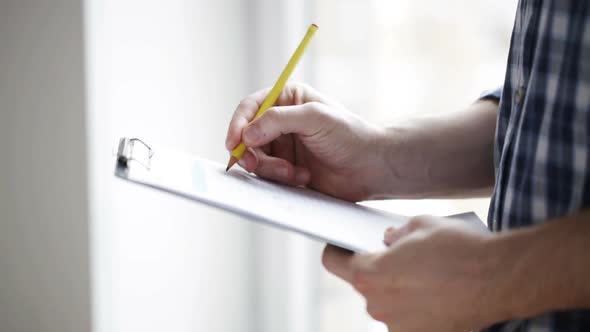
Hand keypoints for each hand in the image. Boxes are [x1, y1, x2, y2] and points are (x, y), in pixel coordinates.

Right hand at [225, 83, 386, 201]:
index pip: (250, 108)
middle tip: (258, 165)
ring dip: (270, 169)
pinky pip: (268, 177)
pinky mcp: (287, 170)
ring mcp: (283, 148)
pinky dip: (280, 180)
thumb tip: (248, 133)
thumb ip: (278, 120)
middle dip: (252, 153)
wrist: (372, 168)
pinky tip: (303, 178)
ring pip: (255, 160)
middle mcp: (281, 123)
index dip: (238, 124)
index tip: (234, 143)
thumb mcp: (315, 118)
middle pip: (247, 137)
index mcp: (287, 100)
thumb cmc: (350, 135)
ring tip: (295, 173)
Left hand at [322, 215, 501, 331]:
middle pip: (364, 284)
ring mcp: (398, 326)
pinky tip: (435, 292)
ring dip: (398, 290)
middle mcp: (377, 306)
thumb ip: (395, 234)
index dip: (337, 250)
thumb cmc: (458, 249)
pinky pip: (407, 317)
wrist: (498, 279)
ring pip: (387, 302)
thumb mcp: (420, 226)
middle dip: (377, 270)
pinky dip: (415, 306)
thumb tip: (389, 241)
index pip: (333, 262)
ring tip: (425, 275)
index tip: (343, 246)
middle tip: (400, 257)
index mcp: (369, 275)